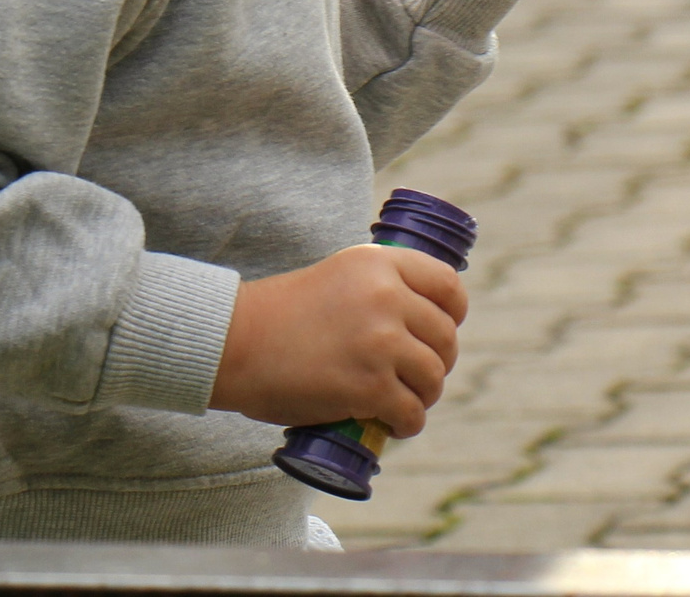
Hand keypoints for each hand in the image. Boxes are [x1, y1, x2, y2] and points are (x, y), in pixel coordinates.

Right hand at [209, 245, 465, 432]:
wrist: (235, 343)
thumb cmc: (280, 314)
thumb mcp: (339, 277)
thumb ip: (377, 287)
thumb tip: (419, 316)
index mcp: (381, 263)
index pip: (448, 286)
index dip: (454, 314)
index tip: (444, 329)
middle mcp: (388, 296)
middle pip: (444, 337)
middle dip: (439, 361)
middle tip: (419, 375)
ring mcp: (381, 342)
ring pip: (433, 377)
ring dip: (425, 396)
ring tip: (407, 402)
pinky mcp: (369, 386)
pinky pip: (411, 412)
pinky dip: (407, 424)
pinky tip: (395, 425)